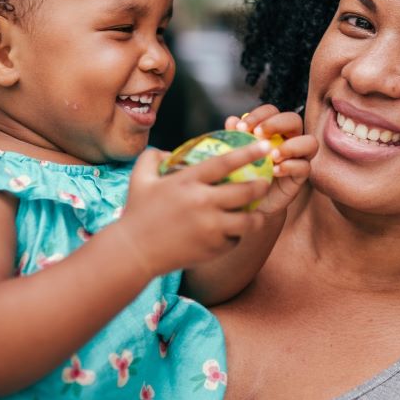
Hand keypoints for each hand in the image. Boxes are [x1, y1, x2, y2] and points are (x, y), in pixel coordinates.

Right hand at [115, 142, 272, 275]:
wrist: (134, 253)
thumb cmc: (137, 213)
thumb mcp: (139, 178)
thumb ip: (153, 157)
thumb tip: (171, 152)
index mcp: (187, 182)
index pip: (225, 163)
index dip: (248, 152)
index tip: (264, 146)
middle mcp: (202, 203)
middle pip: (246, 191)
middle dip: (261, 185)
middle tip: (264, 183)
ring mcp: (210, 228)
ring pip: (248, 220)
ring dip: (255, 215)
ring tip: (255, 212)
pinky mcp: (213, 248)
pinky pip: (235, 239)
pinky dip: (236, 235)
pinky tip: (232, 231)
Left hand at [225, 104, 317, 217]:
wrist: (249, 202)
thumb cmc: (243, 173)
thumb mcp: (236, 154)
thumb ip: (235, 137)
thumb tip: (232, 120)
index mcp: (272, 129)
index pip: (271, 111)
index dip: (258, 115)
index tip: (240, 128)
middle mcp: (289, 138)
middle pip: (294, 120)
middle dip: (276, 124)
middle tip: (257, 135)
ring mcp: (298, 157)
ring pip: (310, 142)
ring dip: (291, 146)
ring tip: (272, 156)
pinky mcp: (301, 176)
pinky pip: (305, 167)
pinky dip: (290, 167)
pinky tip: (274, 172)